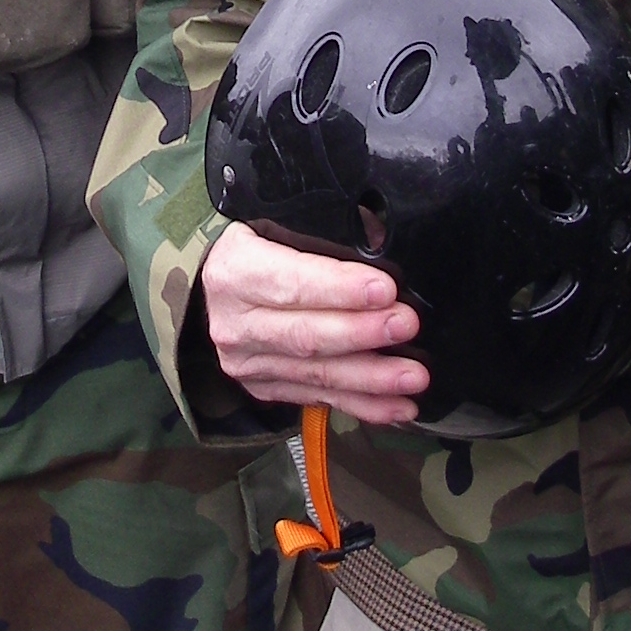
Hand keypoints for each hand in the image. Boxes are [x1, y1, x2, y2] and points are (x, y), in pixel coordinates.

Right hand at [199, 222, 428, 427]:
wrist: (217, 285)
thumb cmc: (260, 245)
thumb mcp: (280, 223)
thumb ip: (328, 233)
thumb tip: (385, 243)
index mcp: (236, 270)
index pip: (291, 283)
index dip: (339, 289)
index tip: (385, 290)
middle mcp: (236, 322)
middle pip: (305, 335)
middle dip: (362, 333)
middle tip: (406, 326)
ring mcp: (248, 361)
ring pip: (316, 373)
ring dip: (371, 378)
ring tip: (413, 377)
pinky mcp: (264, 386)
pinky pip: (318, 397)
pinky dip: (361, 404)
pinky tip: (398, 407)